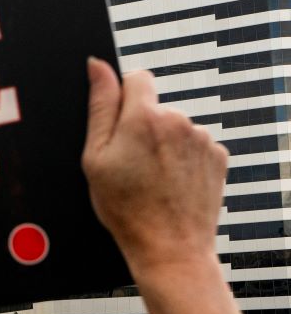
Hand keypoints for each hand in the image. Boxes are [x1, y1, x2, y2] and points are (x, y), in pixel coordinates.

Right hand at [82, 58, 228, 274]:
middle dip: (141, 126)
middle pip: (155, 107)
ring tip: (150, 178)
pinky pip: (193, 146)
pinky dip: (182, 159)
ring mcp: (202, 138)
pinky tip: (170, 183)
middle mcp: (178, 120)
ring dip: (162, 144)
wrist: (170, 246)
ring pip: (174, 128)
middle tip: (128, 164)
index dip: (122, 97)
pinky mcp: (217, 156)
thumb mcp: (95, 158)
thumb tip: (98, 67)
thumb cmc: (127, 208)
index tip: (117, 125)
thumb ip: (99, 106)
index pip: (136, 78)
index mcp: (143, 117)